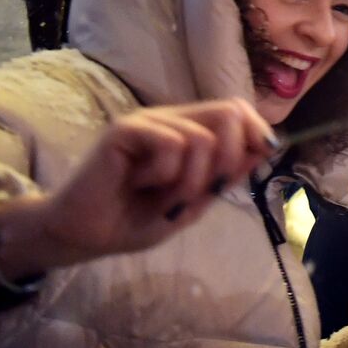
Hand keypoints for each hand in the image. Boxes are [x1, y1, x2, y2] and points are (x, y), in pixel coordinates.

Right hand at [0, 100, 279, 299]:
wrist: (82, 237)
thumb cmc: (132, 220)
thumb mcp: (192, 202)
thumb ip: (224, 176)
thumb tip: (266, 147)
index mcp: (188, 132)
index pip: (238, 111)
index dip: (258, 131)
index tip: (265, 156)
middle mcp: (171, 120)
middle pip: (230, 111)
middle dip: (232, 157)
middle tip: (210, 190)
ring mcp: (148, 121)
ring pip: (203, 137)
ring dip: (192, 180)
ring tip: (164, 197)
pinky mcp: (126, 129)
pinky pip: (172, 144)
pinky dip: (166, 175)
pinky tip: (140, 184)